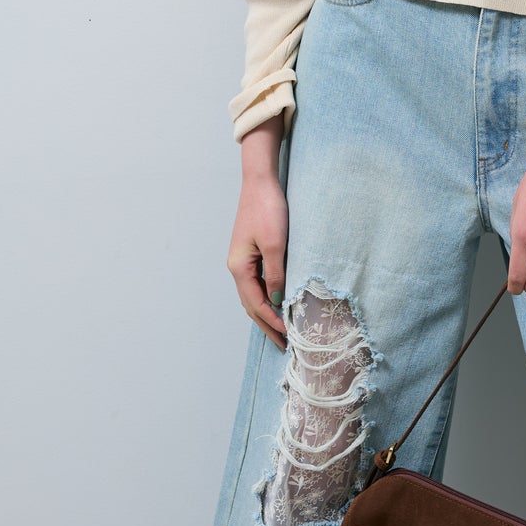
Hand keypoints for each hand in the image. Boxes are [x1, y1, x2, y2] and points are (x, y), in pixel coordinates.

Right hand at [228, 173, 289, 350]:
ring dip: (265, 314)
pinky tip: (276, 302)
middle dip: (266, 325)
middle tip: (283, 345)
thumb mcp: (275, 243)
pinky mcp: (250, 252)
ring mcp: (242, 259)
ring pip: (252, 295)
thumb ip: (276, 274)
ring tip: (280, 330)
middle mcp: (237, 266)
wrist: (260, 181)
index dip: (271, 322)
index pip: (255, 304)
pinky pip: (257, 283)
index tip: (288, 337)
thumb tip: (276, 301)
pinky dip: (266, 298)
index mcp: (239, 267)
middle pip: (250, 304)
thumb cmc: (267, 208)